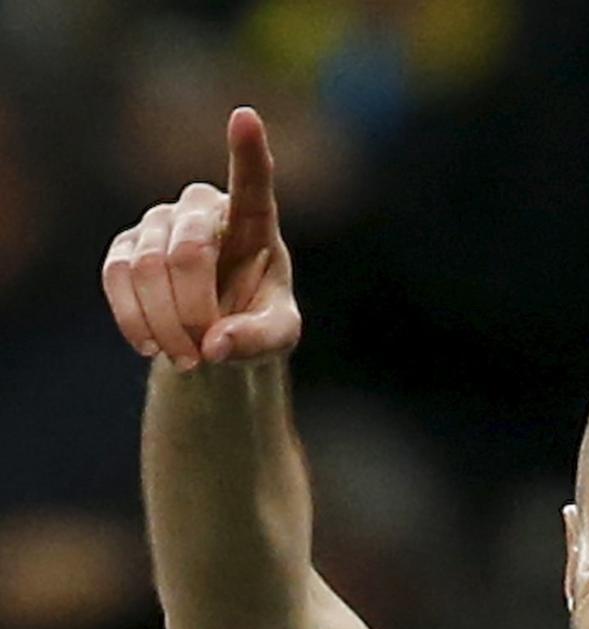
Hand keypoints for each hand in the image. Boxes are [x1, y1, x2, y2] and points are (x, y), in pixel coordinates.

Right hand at [102, 107, 300, 369]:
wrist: (216, 337)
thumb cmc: (258, 325)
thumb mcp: (278, 338)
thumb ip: (259, 338)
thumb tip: (216, 344)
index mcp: (256, 221)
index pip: (253, 182)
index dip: (247, 151)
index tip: (246, 116)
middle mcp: (205, 209)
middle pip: (189, 249)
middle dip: (193, 307)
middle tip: (205, 352)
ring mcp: (160, 222)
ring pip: (146, 266)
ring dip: (165, 322)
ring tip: (188, 358)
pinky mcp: (124, 246)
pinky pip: (116, 276)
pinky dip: (134, 318)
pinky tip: (152, 346)